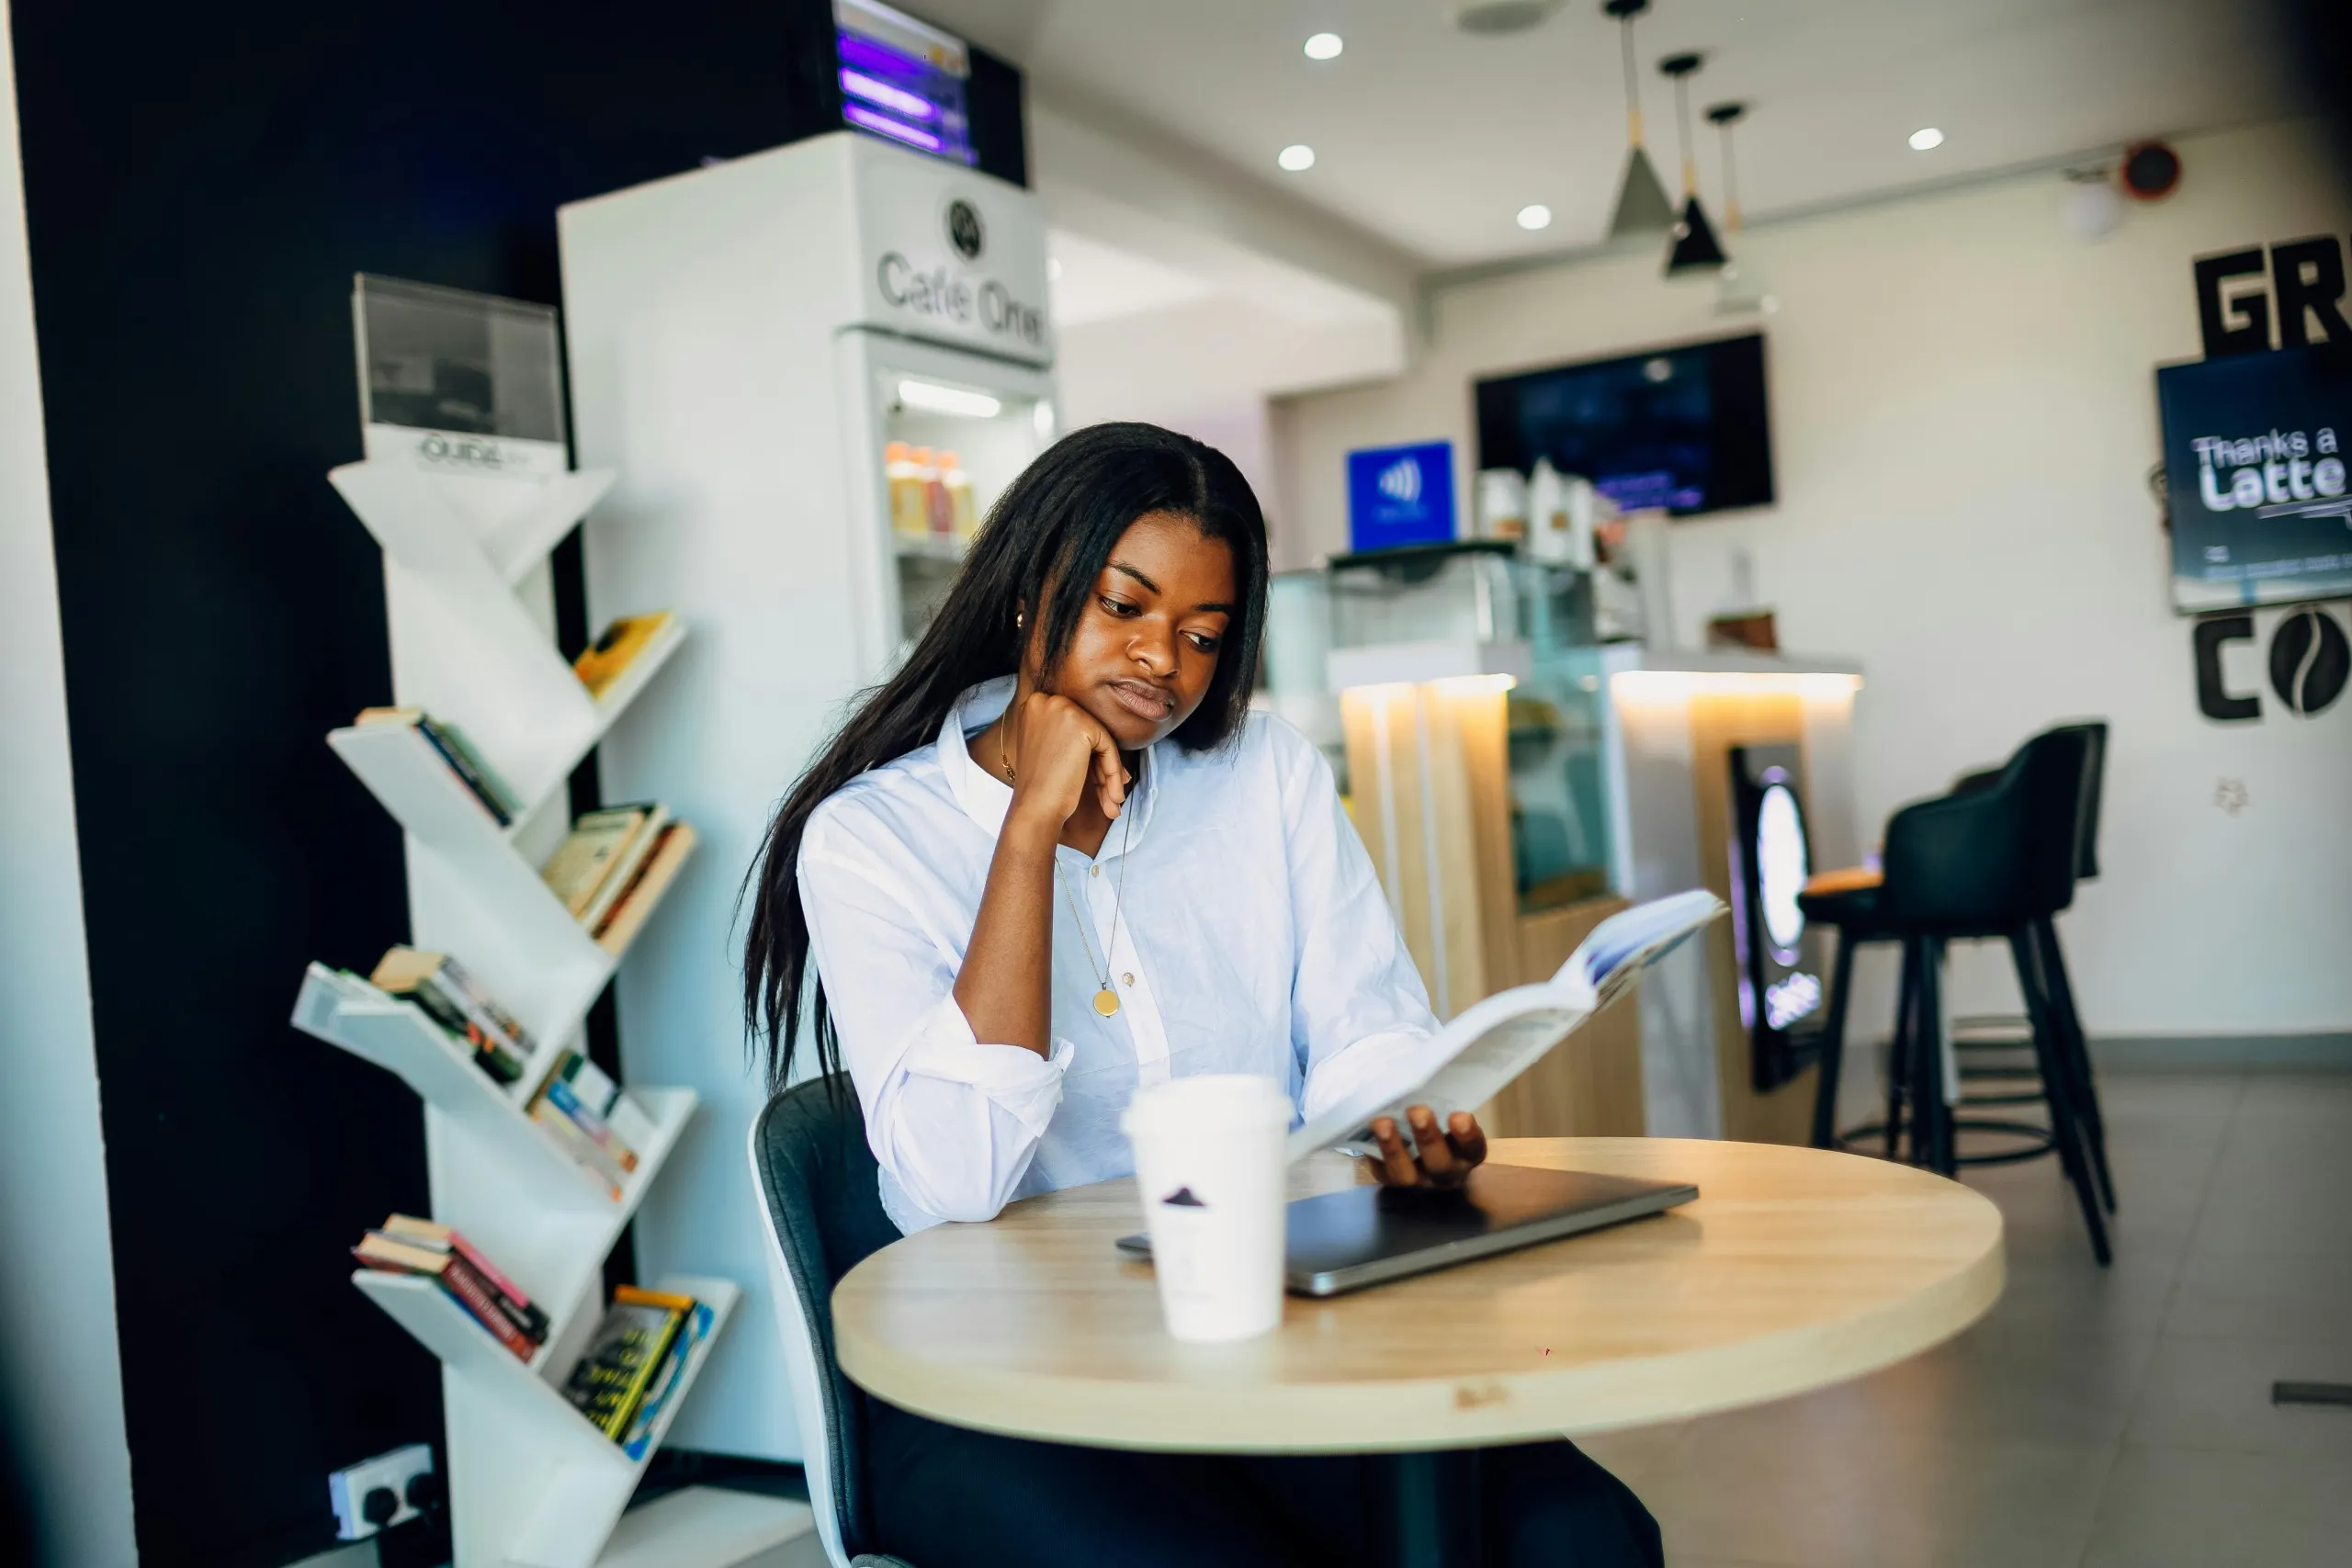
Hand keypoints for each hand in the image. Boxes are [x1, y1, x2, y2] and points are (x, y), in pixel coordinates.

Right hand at [1002, 691, 1126, 831]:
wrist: (1034, 808)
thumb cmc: (1040, 786)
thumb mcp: (1049, 749)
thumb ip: (1069, 736)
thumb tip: (1102, 743)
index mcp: (1034, 704)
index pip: (1073, 725)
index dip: (1087, 755)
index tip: (1096, 780)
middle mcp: (1046, 700)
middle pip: (1088, 731)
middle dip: (1100, 764)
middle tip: (1109, 793)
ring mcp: (1063, 709)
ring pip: (1100, 739)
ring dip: (1109, 773)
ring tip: (1111, 802)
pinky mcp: (1081, 724)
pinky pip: (1108, 747)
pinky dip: (1113, 772)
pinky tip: (1113, 797)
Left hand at [1367, 1106, 1486, 1189]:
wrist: (1425, 1159)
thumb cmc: (1442, 1127)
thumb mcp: (1451, 1119)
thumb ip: (1444, 1106)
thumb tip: (1425, 1072)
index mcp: (1466, 1155)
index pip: (1471, 1147)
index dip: (1466, 1135)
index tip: (1459, 1116)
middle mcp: (1445, 1173)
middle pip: (1439, 1163)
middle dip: (1428, 1137)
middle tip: (1418, 1112)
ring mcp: (1417, 1182)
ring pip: (1406, 1174)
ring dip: (1393, 1148)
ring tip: (1382, 1123)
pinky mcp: (1391, 1180)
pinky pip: (1381, 1171)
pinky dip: (1373, 1152)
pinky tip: (1366, 1132)